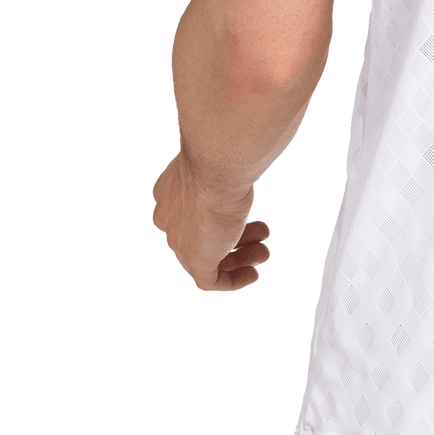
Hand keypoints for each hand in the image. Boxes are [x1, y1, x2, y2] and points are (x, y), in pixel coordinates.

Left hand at [150, 151, 271, 292]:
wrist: (217, 163)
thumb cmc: (223, 154)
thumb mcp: (218, 161)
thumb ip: (222, 170)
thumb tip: (240, 159)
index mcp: (169, 193)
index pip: (192, 214)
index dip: (222, 216)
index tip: (246, 214)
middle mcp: (169, 218)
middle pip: (203, 236)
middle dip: (236, 236)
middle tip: (262, 232)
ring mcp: (179, 241)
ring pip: (209, 257)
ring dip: (240, 257)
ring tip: (264, 252)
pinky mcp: (195, 259)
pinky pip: (211, 280)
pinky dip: (233, 280)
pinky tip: (253, 274)